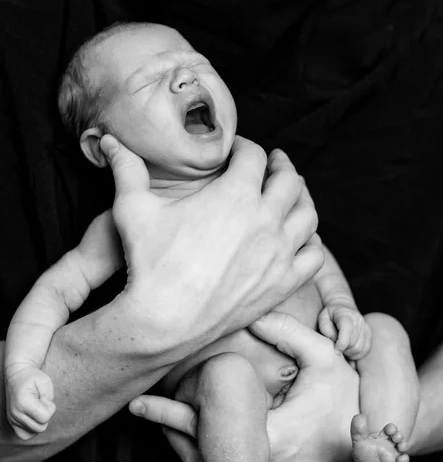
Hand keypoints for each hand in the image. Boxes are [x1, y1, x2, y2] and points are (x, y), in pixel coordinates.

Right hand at [101, 134, 322, 360]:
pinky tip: (300, 238)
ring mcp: (279, 255)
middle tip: (273, 164)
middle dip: (280, 166)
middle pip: (290, 180)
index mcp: (237, 194)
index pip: (255, 155)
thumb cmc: (149, 263)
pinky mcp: (282, 285)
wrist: (164, 320)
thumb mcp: (133, 209)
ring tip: (292, 195)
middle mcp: (266, 220)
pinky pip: (314, 257)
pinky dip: (311, 242)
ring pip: (308, 215)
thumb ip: (125, 169)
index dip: (246, 146)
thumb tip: (109, 141)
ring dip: (301, 199)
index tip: (238, 150)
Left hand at [130, 312, 359, 461]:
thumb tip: (251, 315)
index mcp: (274, 440)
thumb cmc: (346, 395)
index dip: (170, 417)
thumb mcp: (323, 358)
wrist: (370, 438)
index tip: (139, 401)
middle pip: (199, 458)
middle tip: (135, 405)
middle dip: (166, 430)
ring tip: (157, 419)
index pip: (208, 433)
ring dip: (180, 448)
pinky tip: (187, 441)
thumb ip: (289, 333)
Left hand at [318, 303, 371, 359]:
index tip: (335, 349)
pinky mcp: (368, 334)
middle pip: (353, 342)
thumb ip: (326, 329)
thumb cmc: (330, 315)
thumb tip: (335, 341)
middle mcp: (358, 320)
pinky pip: (365, 349)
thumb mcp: (323, 318)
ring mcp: (365, 327)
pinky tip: (349, 351)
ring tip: (342, 349)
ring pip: (360, 348)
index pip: (347, 329)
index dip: (341, 343)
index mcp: (345, 315)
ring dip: (350, 353)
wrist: (344, 307)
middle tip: (336, 348)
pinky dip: (357, 354)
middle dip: (344, 350)